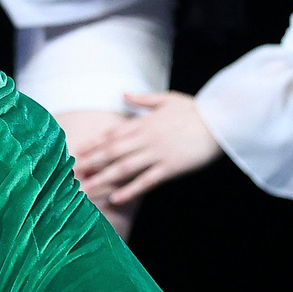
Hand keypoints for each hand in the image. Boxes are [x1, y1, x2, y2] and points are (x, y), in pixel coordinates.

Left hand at [71, 92, 222, 208]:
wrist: (220, 121)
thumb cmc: (196, 109)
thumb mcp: (167, 98)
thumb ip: (143, 99)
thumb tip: (123, 94)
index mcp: (145, 122)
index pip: (113, 134)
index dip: (94, 144)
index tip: (77, 151)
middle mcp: (146, 138)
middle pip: (112, 151)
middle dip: (91, 162)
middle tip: (72, 172)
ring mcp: (157, 153)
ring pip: (124, 167)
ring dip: (104, 177)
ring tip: (87, 188)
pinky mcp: (170, 167)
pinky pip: (146, 180)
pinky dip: (130, 189)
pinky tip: (116, 198)